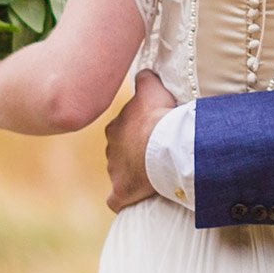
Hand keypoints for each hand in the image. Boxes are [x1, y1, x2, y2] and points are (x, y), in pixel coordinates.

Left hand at [102, 69, 177, 211]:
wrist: (163, 145)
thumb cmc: (158, 116)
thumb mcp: (153, 88)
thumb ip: (145, 79)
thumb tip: (143, 72)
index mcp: (115, 127)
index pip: (122, 127)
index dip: (138, 130)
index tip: (153, 131)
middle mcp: (110, 149)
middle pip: (118, 150)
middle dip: (131, 152)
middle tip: (153, 153)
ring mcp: (114, 172)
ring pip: (119, 173)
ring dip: (131, 174)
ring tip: (152, 175)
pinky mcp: (120, 192)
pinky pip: (115, 200)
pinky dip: (122, 199)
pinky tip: (130, 199)